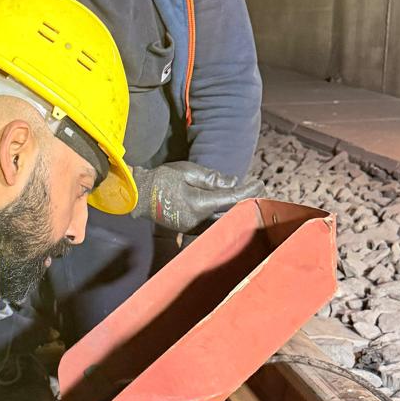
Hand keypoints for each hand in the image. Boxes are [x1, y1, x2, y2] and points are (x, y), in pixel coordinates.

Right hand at [131, 161, 257, 231]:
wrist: (139, 195)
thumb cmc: (161, 179)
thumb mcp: (187, 171)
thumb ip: (212, 178)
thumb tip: (233, 182)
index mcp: (198, 203)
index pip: (231, 198)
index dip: (249, 190)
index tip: (260, 183)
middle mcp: (198, 219)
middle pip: (231, 213)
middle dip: (247, 201)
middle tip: (259, 190)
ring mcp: (193, 227)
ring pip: (223, 221)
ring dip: (236, 210)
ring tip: (247, 198)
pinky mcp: (189, 229)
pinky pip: (213, 224)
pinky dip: (224, 216)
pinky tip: (230, 208)